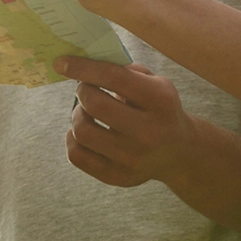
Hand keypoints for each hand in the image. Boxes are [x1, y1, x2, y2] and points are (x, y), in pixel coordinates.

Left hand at [54, 56, 196, 187]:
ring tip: (86, 111)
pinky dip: (73, 138)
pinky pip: (77, 155)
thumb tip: (84, 63)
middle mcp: (148, 132)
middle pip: (95, 105)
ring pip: (82, 131)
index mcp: (160, 100)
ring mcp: (133, 158)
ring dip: (77, 114)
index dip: (84, 67)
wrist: (179, 152)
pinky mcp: (118, 177)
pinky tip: (85, 130)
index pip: (114, 77)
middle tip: (86, 88)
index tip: (62, 62)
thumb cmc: (160, 108)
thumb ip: (125, 69)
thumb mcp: (155, 82)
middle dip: (82, 91)